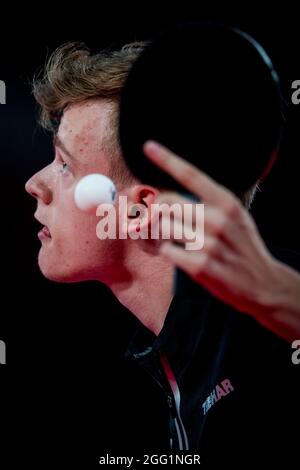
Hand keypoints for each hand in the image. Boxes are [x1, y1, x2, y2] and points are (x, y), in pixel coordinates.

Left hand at [143, 140, 299, 340]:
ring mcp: (208, 243)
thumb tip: (167, 197)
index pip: (191, 175)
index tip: (149, 147)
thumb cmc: (243, 247)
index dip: (167, 159)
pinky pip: (166, 250)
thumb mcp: (235, 217)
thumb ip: (207, 205)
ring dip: (157, 232)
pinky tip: (174, 253)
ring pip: (163, 226)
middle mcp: (217, 219)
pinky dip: (164, 251)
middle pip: (167, 202)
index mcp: (226, 202)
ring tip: (165, 239)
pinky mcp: (199, 265)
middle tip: (155, 219)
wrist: (262, 283)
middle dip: (155, 210)